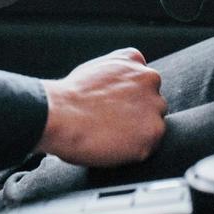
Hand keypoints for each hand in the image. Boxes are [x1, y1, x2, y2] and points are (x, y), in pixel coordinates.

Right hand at [38, 48, 166, 166]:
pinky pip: (148, 147)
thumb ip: (119, 67)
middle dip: (138, 115)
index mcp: (135, 62)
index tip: (117, 108)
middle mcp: (150, 81)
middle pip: (153, 103)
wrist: (60, 115)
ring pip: (154, 125)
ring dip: (138, 133)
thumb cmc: (71, 95)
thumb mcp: (97, 65)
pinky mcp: (152, 134)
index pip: (145, 84)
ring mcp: (153, 107)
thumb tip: (125, 75)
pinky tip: (114, 146)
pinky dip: (134, 151)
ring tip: (111, 135)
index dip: (130, 99)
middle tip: (113, 124)